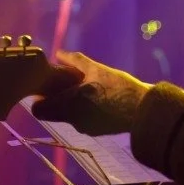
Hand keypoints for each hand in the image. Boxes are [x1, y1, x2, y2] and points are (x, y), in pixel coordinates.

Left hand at [31, 50, 150, 135]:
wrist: (145, 111)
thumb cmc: (121, 89)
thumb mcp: (98, 70)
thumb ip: (75, 61)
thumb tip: (59, 53)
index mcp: (70, 103)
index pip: (38, 109)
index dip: (39, 97)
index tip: (46, 87)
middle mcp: (73, 119)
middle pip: (51, 113)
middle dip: (54, 100)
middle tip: (64, 86)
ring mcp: (84, 127)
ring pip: (67, 116)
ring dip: (70, 104)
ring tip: (85, 89)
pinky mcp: (95, 131)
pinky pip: (80, 120)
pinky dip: (82, 111)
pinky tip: (97, 99)